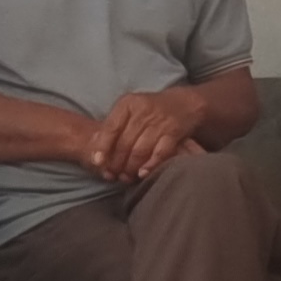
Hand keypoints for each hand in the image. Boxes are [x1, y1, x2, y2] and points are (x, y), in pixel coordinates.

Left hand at [83, 87, 205, 180]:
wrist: (184, 103)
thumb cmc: (151, 109)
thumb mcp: (130, 109)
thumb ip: (114, 125)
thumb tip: (96, 148)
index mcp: (128, 104)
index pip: (111, 128)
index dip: (102, 147)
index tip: (97, 162)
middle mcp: (143, 111)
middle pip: (124, 143)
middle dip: (116, 163)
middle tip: (112, 176)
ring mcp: (159, 122)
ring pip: (139, 150)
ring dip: (130, 167)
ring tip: (125, 177)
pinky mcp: (174, 132)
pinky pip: (159, 153)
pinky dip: (150, 165)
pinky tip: (142, 174)